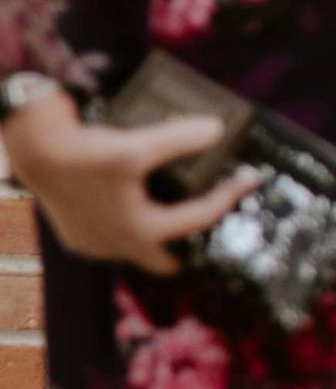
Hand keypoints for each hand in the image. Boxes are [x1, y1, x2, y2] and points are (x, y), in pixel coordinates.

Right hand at [5, 98, 254, 273]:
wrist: (35, 152)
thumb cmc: (85, 154)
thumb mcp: (137, 147)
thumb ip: (180, 140)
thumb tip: (218, 129)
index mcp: (139, 231)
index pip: (199, 218)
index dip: (228, 196)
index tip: (248, 178)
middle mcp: (115, 245)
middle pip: (163, 259)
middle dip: (185, 247)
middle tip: (206, 228)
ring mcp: (91, 243)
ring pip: (134, 249)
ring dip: (154, 236)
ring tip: (172, 217)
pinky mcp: (74, 234)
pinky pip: (109, 240)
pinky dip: (126, 228)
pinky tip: (131, 211)